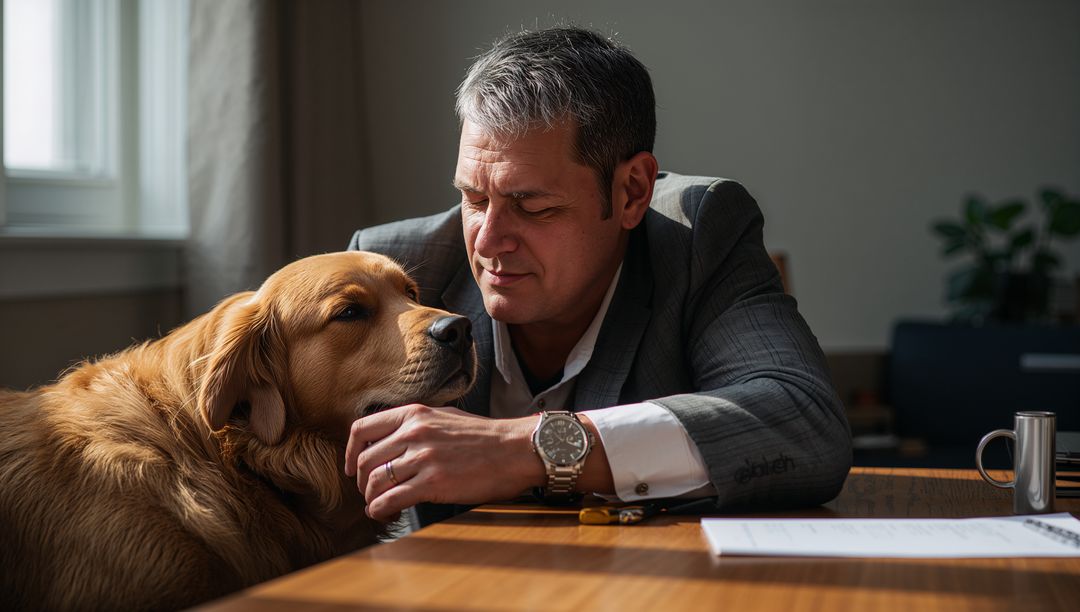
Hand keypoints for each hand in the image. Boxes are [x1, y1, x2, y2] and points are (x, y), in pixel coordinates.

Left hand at [344, 404, 543, 520]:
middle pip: (366, 460)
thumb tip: (392, 438)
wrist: (515, 449)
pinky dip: (381, 510)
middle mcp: (414, 433)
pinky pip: (391, 499)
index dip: (350, 452)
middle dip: (362, 482)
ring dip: (371, 499)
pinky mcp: (433, 483)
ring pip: (375, 482)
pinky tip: (387, 514)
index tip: (352, 467)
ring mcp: (423, 458)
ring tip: (380, 506)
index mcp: (414, 414)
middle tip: (370, 493)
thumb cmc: (485, 436)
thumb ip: (416, 424)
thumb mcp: (444, 417)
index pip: (362, 429)